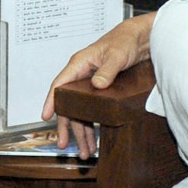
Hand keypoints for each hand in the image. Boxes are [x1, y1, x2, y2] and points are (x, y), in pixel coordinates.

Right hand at [42, 14, 155, 156]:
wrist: (142, 37)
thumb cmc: (125, 40)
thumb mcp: (116, 55)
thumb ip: (107, 70)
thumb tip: (96, 84)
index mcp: (79, 64)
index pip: (59, 85)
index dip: (51, 101)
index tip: (45, 116)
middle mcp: (82, 75)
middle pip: (69, 105)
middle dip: (67, 126)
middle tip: (64, 144)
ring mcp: (91, 83)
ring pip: (81, 111)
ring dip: (82, 130)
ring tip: (85, 149)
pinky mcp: (102, 90)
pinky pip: (92, 110)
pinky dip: (93, 124)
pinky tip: (95, 137)